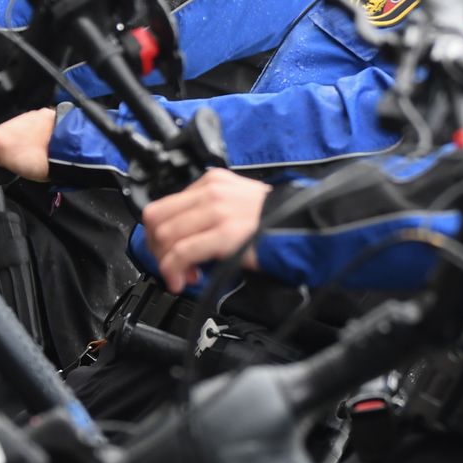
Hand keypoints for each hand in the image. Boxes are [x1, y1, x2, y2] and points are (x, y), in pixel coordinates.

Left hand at [142, 168, 269, 290]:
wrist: (306, 228)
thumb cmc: (276, 221)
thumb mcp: (236, 203)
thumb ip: (208, 212)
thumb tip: (183, 238)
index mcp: (212, 182)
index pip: (164, 205)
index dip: (160, 235)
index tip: (171, 253)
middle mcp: (212, 192)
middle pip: (157, 219)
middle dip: (158, 250)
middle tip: (173, 267)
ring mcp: (218, 211)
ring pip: (166, 236)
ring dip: (167, 263)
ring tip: (184, 276)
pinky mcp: (224, 233)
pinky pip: (182, 253)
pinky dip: (174, 271)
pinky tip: (183, 281)